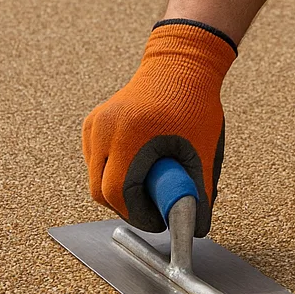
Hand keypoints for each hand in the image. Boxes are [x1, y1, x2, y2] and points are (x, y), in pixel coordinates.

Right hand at [81, 20, 235, 235]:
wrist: (179, 65)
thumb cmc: (194, 106)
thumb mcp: (202, 151)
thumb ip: (199, 191)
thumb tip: (197, 228)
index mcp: (132, 135)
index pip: (119, 193)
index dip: (138, 215)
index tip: (158, 221)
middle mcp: (105, 129)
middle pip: (100, 191)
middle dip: (127, 208)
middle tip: (153, 210)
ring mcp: (95, 125)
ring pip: (95, 178)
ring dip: (118, 190)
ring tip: (149, 184)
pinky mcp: (91, 123)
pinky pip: (95, 161)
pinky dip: (112, 171)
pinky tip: (136, 164)